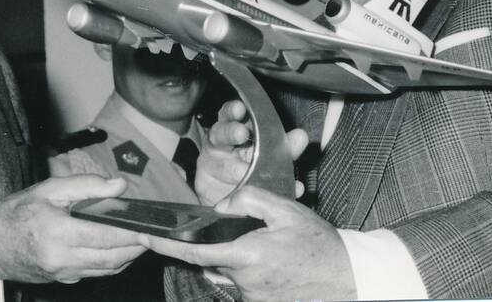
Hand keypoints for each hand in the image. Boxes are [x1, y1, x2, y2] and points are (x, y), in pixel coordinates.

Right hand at [0, 175, 145, 283]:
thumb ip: (86, 185)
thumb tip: (118, 186)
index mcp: (57, 232)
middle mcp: (61, 258)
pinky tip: (120, 248)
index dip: (133, 233)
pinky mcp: (63, 280)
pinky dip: (112, 262)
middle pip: (112, 258)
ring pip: (107, 269)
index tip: (151, 226)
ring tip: (141, 240)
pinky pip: (95, 273)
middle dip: (137, 248)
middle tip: (154, 234)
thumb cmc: (16, 213)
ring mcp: (63, 273)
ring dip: (128, 257)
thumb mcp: (48, 189)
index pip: (106, 236)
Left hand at [141, 186, 355, 301]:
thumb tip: (221, 204)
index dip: (166, 244)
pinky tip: (277, 263)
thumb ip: (249, 199)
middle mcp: (244, 281)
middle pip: (215, 258)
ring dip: (241, 257)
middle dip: (221, 244)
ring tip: (274, 249)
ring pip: (230, 271)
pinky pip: (244, 283)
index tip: (144, 236)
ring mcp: (252, 297)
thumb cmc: (318, 245)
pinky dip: (253, 270)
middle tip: (254, 234)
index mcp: (248, 255)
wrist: (347, 279)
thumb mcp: (287, 210)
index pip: (195, 252)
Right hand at [195, 100, 308, 205]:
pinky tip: (259, 196)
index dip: (232, 110)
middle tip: (242, 132)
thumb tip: (301, 136)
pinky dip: (243, 195)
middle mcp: (219, 145)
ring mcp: (211, 166)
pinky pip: (225, 190)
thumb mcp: (267, 152)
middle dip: (231, 131)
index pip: (228, 114)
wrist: (231, 194)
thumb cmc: (249, 163)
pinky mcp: (207, 188)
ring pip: (219, 164)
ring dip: (235, 168)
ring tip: (246, 172)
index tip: (240, 108)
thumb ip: (283, 145)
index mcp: (232, 129)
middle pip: (220, 133)